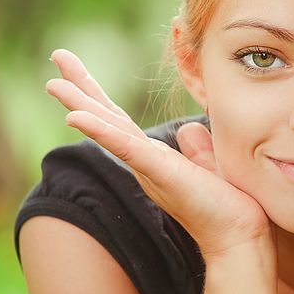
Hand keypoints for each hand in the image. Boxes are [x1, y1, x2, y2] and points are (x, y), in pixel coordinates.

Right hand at [44, 48, 273, 259]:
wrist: (241, 239)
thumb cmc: (231, 208)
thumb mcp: (212, 167)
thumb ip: (199, 148)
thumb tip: (190, 129)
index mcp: (156, 159)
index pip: (121, 120)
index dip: (98, 95)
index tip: (75, 70)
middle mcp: (146, 163)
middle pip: (106, 118)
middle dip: (80, 87)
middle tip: (56, 55)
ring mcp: (150, 168)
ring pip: (108, 129)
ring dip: (80, 104)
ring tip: (52, 83)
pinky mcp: (161, 173)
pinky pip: (126, 148)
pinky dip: (101, 131)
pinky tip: (76, 117)